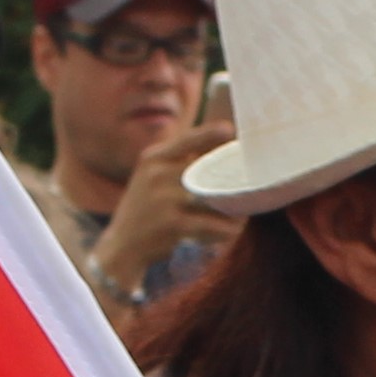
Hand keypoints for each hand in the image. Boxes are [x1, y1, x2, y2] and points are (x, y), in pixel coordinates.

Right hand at [97, 117, 238, 295]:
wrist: (122, 246)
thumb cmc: (146, 209)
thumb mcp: (151, 178)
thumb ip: (177, 162)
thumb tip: (216, 142)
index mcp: (153, 159)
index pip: (187, 140)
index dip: (210, 133)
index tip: (231, 130)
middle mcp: (156, 174)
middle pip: (206, 170)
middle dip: (231, 180)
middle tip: (253, 184)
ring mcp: (163, 199)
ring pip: (213, 199)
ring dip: (234, 207)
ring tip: (248, 211)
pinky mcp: (172, 224)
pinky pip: (210, 224)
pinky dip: (226, 228)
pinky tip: (235, 231)